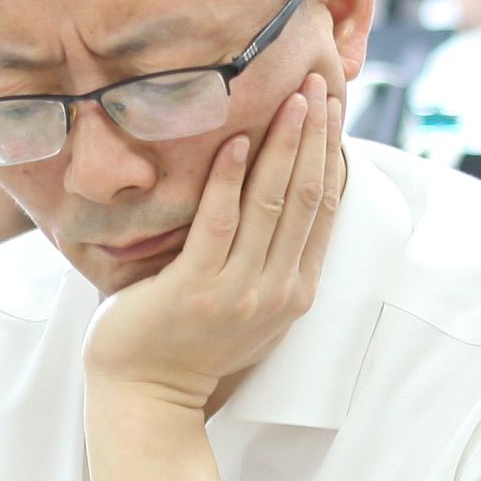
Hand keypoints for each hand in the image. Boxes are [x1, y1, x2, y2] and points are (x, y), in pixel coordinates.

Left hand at [83, 74, 346, 413]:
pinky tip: (234, 139)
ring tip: (292, 97)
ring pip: (271, 203)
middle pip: (306, 196)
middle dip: (315, 135)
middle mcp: (276, 290)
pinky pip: (218, 223)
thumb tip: (278, 198)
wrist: (146, 397)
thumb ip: (268, 259)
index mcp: (294, 291)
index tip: (334, 109)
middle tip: (321, 83)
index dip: (330, 153)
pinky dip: (228, 178)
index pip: (323, 209)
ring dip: (284, 144)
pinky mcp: (195, 288)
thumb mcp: (248, 305)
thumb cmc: (188, 344)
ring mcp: (237, 290)